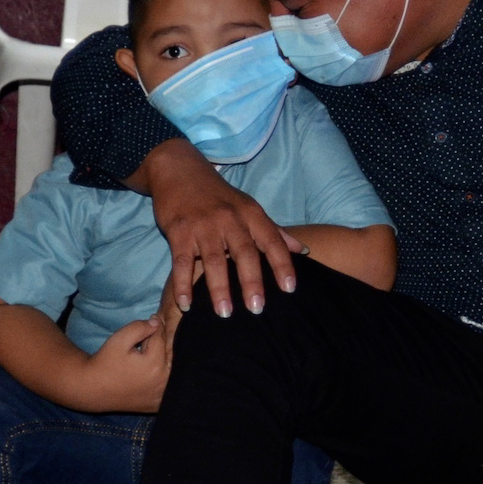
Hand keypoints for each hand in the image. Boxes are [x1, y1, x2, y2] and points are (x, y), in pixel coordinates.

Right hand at [75, 316, 170, 412]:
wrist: (93, 389)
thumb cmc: (105, 362)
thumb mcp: (119, 339)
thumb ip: (140, 327)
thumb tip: (157, 322)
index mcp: (155, 363)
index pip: (161, 337)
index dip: (155, 327)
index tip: (150, 322)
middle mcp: (162, 381)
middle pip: (170, 353)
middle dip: (162, 343)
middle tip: (147, 341)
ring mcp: (161, 395)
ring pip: (172, 370)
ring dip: (166, 360)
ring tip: (148, 356)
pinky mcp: (157, 404)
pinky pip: (168, 386)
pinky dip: (165, 378)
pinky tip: (151, 373)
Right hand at [138, 139, 305, 317]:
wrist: (180, 171)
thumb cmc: (219, 196)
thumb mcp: (249, 207)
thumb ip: (274, 231)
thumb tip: (303, 250)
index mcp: (251, 214)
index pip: (272, 241)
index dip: (282, 264)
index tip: (290, 289)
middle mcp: (230, 219)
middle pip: (244, 253)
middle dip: (252, 281)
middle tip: (258, 309)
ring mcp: (203, 225)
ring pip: (213, 259)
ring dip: (219, 288)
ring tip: (225, 313)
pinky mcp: (179, 231)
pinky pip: (181, 262)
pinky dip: (182, 284)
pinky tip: (186, 305)